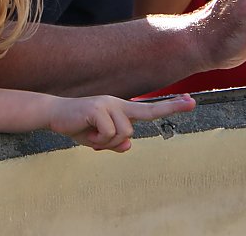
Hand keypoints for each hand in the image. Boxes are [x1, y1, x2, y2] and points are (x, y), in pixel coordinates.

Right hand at [49, 94, 194, 151]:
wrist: (54, 115)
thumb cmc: (78, 125)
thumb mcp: (98, 139)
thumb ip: (115, 142)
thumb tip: (129, 144)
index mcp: (119, 109)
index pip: (149, 109)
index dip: (171, 106)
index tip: (191, 101)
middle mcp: (117, 103)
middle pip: (140, 120)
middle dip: (147, 122)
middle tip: (155, 118)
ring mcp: (108, 104)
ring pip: (123, 132)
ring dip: (106, 141)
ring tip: (91, 136)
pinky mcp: (97, 108)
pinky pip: (109, 132)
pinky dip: (98, 140)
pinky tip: (86, 133)